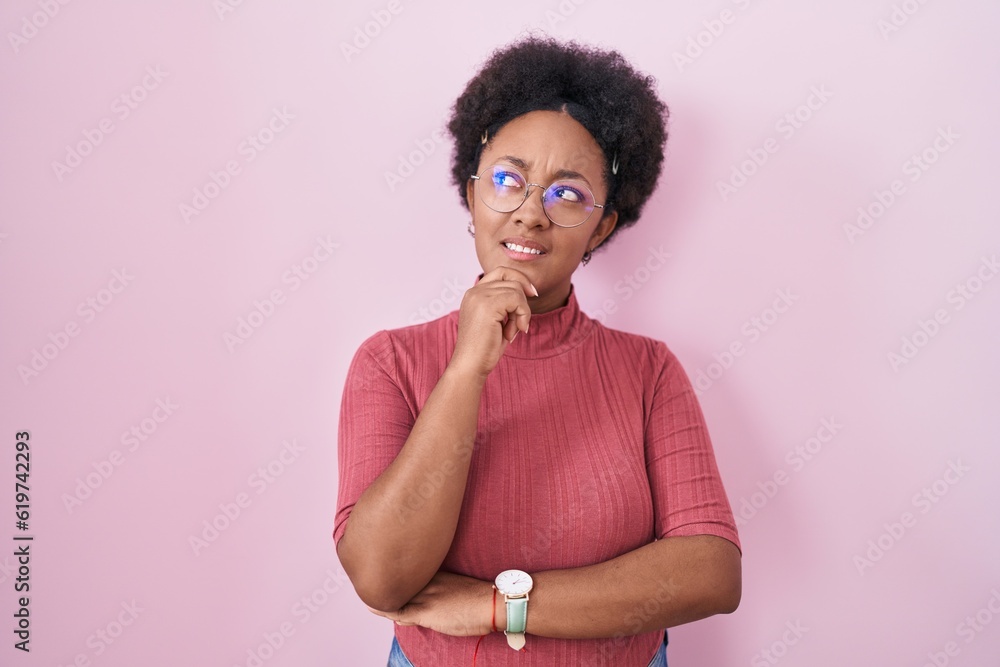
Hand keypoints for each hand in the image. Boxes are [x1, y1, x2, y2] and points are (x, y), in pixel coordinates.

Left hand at [364, 571, 495, 636]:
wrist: (493, 603)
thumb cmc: (480, 598)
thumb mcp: (457, 588)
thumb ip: (439, 590)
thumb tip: (431, 594)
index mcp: (436, 573)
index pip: (408, 572)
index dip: (393, 572)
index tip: (382, 568)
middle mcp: (427, 582)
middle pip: (398, 580)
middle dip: (383, 580)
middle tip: (366, 576)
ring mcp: (425, 596)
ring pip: (395, 594)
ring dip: (380, 593)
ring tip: (365, 589)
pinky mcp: (425, 612)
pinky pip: (397, 611)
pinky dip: (383, 607)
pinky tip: (371, 604)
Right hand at [448, 267, 537, 379]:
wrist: (470, 365)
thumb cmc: (484, 348)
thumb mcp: (497, 320)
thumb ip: (506, 303)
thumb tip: (528, 291)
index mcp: (474, 294)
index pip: (501, 272)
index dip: (519, 279)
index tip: (532, 295)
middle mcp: (474, 291)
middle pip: (511, 278)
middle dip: (523, 299)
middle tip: (521, 321)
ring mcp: (479, 296)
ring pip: (516, 290)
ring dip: (521, 312)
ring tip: (512, 331)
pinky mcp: (488, 304)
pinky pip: (517, 300)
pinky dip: (522, 315)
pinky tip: (513, 333)